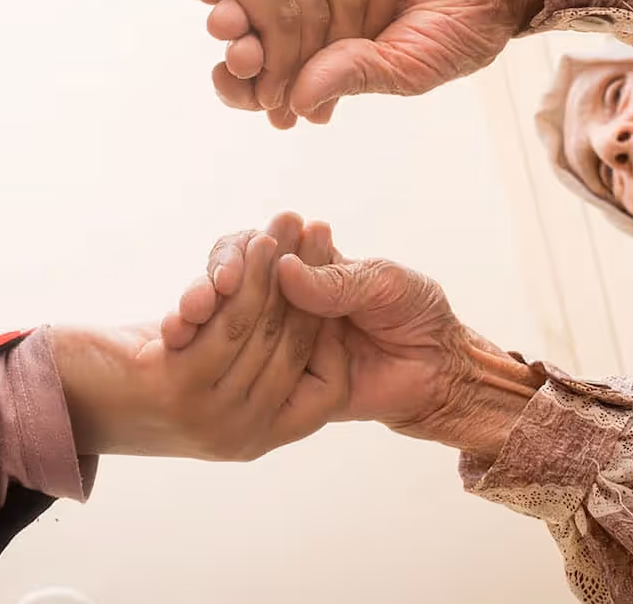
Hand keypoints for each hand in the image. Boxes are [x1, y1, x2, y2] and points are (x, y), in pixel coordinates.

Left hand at [52, 213, 345, 461]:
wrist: (57, 393)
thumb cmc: (133, 373)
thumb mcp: (207, 370)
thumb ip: (254, 356)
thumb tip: (306, 310)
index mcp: (258, 437)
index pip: (328, 388)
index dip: (336, 327)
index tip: (334, 271)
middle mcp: (241, 434)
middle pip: (296, 346)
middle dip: (309, 279)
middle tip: (317, 230)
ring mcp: (209, 416)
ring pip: (264, 328)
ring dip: (279, 267)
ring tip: (287, 223)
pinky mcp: (175, 386)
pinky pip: (229, 320)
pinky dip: (246, 276)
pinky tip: (252, 242)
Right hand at [96, 0, 400, 116]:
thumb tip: (342, 36)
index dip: (378, 16)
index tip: (353, 62)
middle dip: (341, 56)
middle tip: (318, 102)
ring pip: (315, 10)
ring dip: (303, 71)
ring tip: (283, 106)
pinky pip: (278, 18)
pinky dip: (276, 66)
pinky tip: (263, 91)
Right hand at [203, 221, 544, 464]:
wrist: (440, 370)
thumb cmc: (416, 313)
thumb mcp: (382, 285)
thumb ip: (335, 281)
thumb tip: (283, 269)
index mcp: (305, 266)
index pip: (256, 248)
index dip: (239, 253)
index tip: (239, 263)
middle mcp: (286, 300)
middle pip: (233, 283)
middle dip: (214, 285)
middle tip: (208, 295)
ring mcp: (281, 340)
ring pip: (232, 324)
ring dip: (210, 320)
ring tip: (192, 320)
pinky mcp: (285, 382)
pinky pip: (250, 371)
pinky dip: (224, 361)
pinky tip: (203, 355)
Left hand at [209, 0, 543, 125]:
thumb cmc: (460, 30)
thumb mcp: (411, 66)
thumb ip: (357, 77)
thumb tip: (301, 102)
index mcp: (331, 70)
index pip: (273, 86)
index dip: (245, 88)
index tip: (229, 83)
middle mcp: (319, 32)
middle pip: (257, 46)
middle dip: (235, 51)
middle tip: (227, 53)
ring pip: (265, 3)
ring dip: (242, 12)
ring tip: (226, 19)